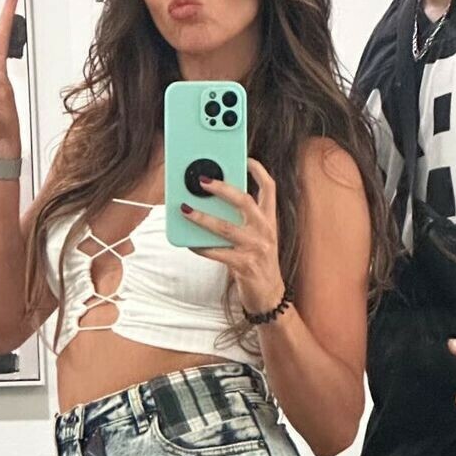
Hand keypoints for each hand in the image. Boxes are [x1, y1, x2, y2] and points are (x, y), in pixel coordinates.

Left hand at [183, 159, 285, 316]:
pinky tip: (189, 242)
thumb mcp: (256, 238)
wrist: (269, 297)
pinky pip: (218, 253)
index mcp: (269, 221)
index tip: (245, 158)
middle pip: (245, 201)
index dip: (258, 171)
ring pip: (226, 227)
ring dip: (203, 218)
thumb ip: (241, 220)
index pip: (269, 189)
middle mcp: (265, 231)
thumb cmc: (257, 263)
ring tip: (186, 209)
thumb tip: (211, 204)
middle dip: (223, 188)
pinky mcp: (245, 266)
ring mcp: (256, 248)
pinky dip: (201, 247)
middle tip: (203, 181)